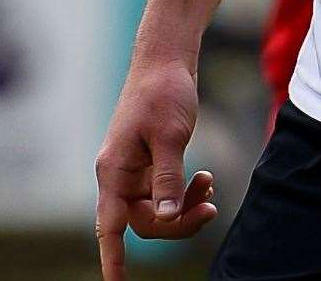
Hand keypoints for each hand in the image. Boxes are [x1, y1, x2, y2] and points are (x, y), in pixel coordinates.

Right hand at [94, 60, 216, 277]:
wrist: (166, 59)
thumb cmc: (162, 91)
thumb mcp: (170, 135)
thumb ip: (168, 178)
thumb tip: (168, 217)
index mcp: (114, 170)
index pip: (110, 227)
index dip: (113, 260)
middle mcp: (120, 175)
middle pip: (145, 222)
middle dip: (178, 223)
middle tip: (210, 209)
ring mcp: (136, 170)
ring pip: (159, 209)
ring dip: (186, 206)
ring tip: (210, 187)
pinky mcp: (151, 163)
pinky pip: (167, 193)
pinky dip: (186, 191)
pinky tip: (206, 179)